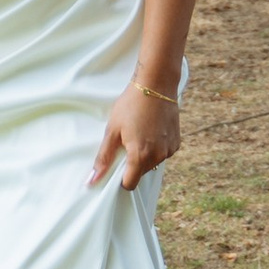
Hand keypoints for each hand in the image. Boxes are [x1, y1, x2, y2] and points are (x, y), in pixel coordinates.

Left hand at [89, 76, 180, 191]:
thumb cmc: (130, 105)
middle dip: (132, 163)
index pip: (130, 183)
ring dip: (145, 155)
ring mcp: (169, 150)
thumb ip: (103, 158)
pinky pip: (163, 153)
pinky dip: (156, 147)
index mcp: (140, 156)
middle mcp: (157, 157)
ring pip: (152, 163)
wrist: (156, 85)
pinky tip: (152, 130)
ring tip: (139, 132)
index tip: (116, 163)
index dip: (120, 177)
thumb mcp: (112, 130)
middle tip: (126, 141)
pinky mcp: (177, 143)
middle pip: (141, 173)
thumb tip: (92, 181)